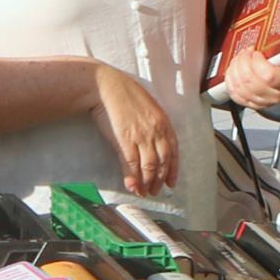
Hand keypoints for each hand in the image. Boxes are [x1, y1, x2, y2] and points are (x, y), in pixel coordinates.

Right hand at [91, 62, 177, 192]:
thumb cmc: (124, 94)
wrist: (106, 87)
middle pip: (162, 162)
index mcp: (164, 122)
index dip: (173, 170)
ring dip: (146, 182)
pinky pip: (132, 164)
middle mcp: (156, 130)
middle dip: (159, 180)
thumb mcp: (147, 107)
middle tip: (154, 191)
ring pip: (149, 166)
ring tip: (142, 192)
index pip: (173, 151)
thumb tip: (153, 142)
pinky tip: (132, 186)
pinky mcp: (125, 139)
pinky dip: (132, 177)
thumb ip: (154, 125)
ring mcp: (141, 135)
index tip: (170, 182)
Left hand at [220, 40, 279, 114]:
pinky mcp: (252, 103)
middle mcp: (278, 94)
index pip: (269, 76)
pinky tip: (235, 70)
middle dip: (243, 60)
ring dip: (235, 68)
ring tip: (242, 58)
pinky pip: (235, 94)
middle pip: (249, 80)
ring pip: (240, 87)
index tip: (257, 51)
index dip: (257, 62)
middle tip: (247, 51)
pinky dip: (231, 80)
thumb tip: (275, 25)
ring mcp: (264, 101)